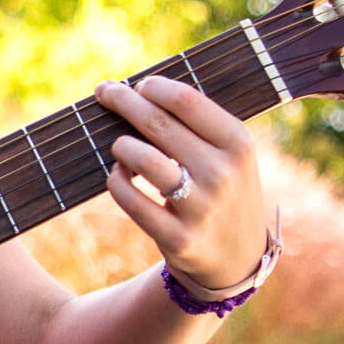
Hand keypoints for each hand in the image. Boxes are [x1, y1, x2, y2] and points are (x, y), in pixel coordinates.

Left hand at [92, 75, 270, 289]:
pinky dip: (116, 181)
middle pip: (160, 125)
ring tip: (120, 145)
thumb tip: (139, 90)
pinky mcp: (178, 238)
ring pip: (144, 160)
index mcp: (239, 144)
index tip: (137, 85)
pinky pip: (131, 200)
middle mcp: (222, 173)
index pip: (187, 101)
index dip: (154, 87)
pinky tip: (118, 175)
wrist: (237, 259)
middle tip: (105, 92)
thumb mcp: (230, 155)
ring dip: (122, 145)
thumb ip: (197, 125)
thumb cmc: (223, 190)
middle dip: (124, 102)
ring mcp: (201, 208)